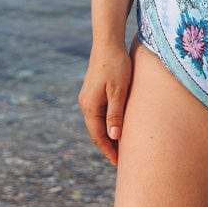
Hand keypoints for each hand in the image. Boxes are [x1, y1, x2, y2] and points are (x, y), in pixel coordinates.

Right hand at [78, 43, 131, 165]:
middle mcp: (85, 104)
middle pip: (96, 132)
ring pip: (98, 122)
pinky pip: (99, 112)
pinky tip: (118, 124)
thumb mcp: (119, 91)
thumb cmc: (116, 65)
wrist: (107, 42)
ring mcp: (88, 97)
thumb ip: (116, 114)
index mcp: (90, 107)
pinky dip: (108, 122)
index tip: (120, 164)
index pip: (99, 136)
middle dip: (108, 146)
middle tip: (122, 159)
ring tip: (122, 146)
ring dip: (108, 134)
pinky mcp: (93, 90)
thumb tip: (114, 137)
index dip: (109, 151)